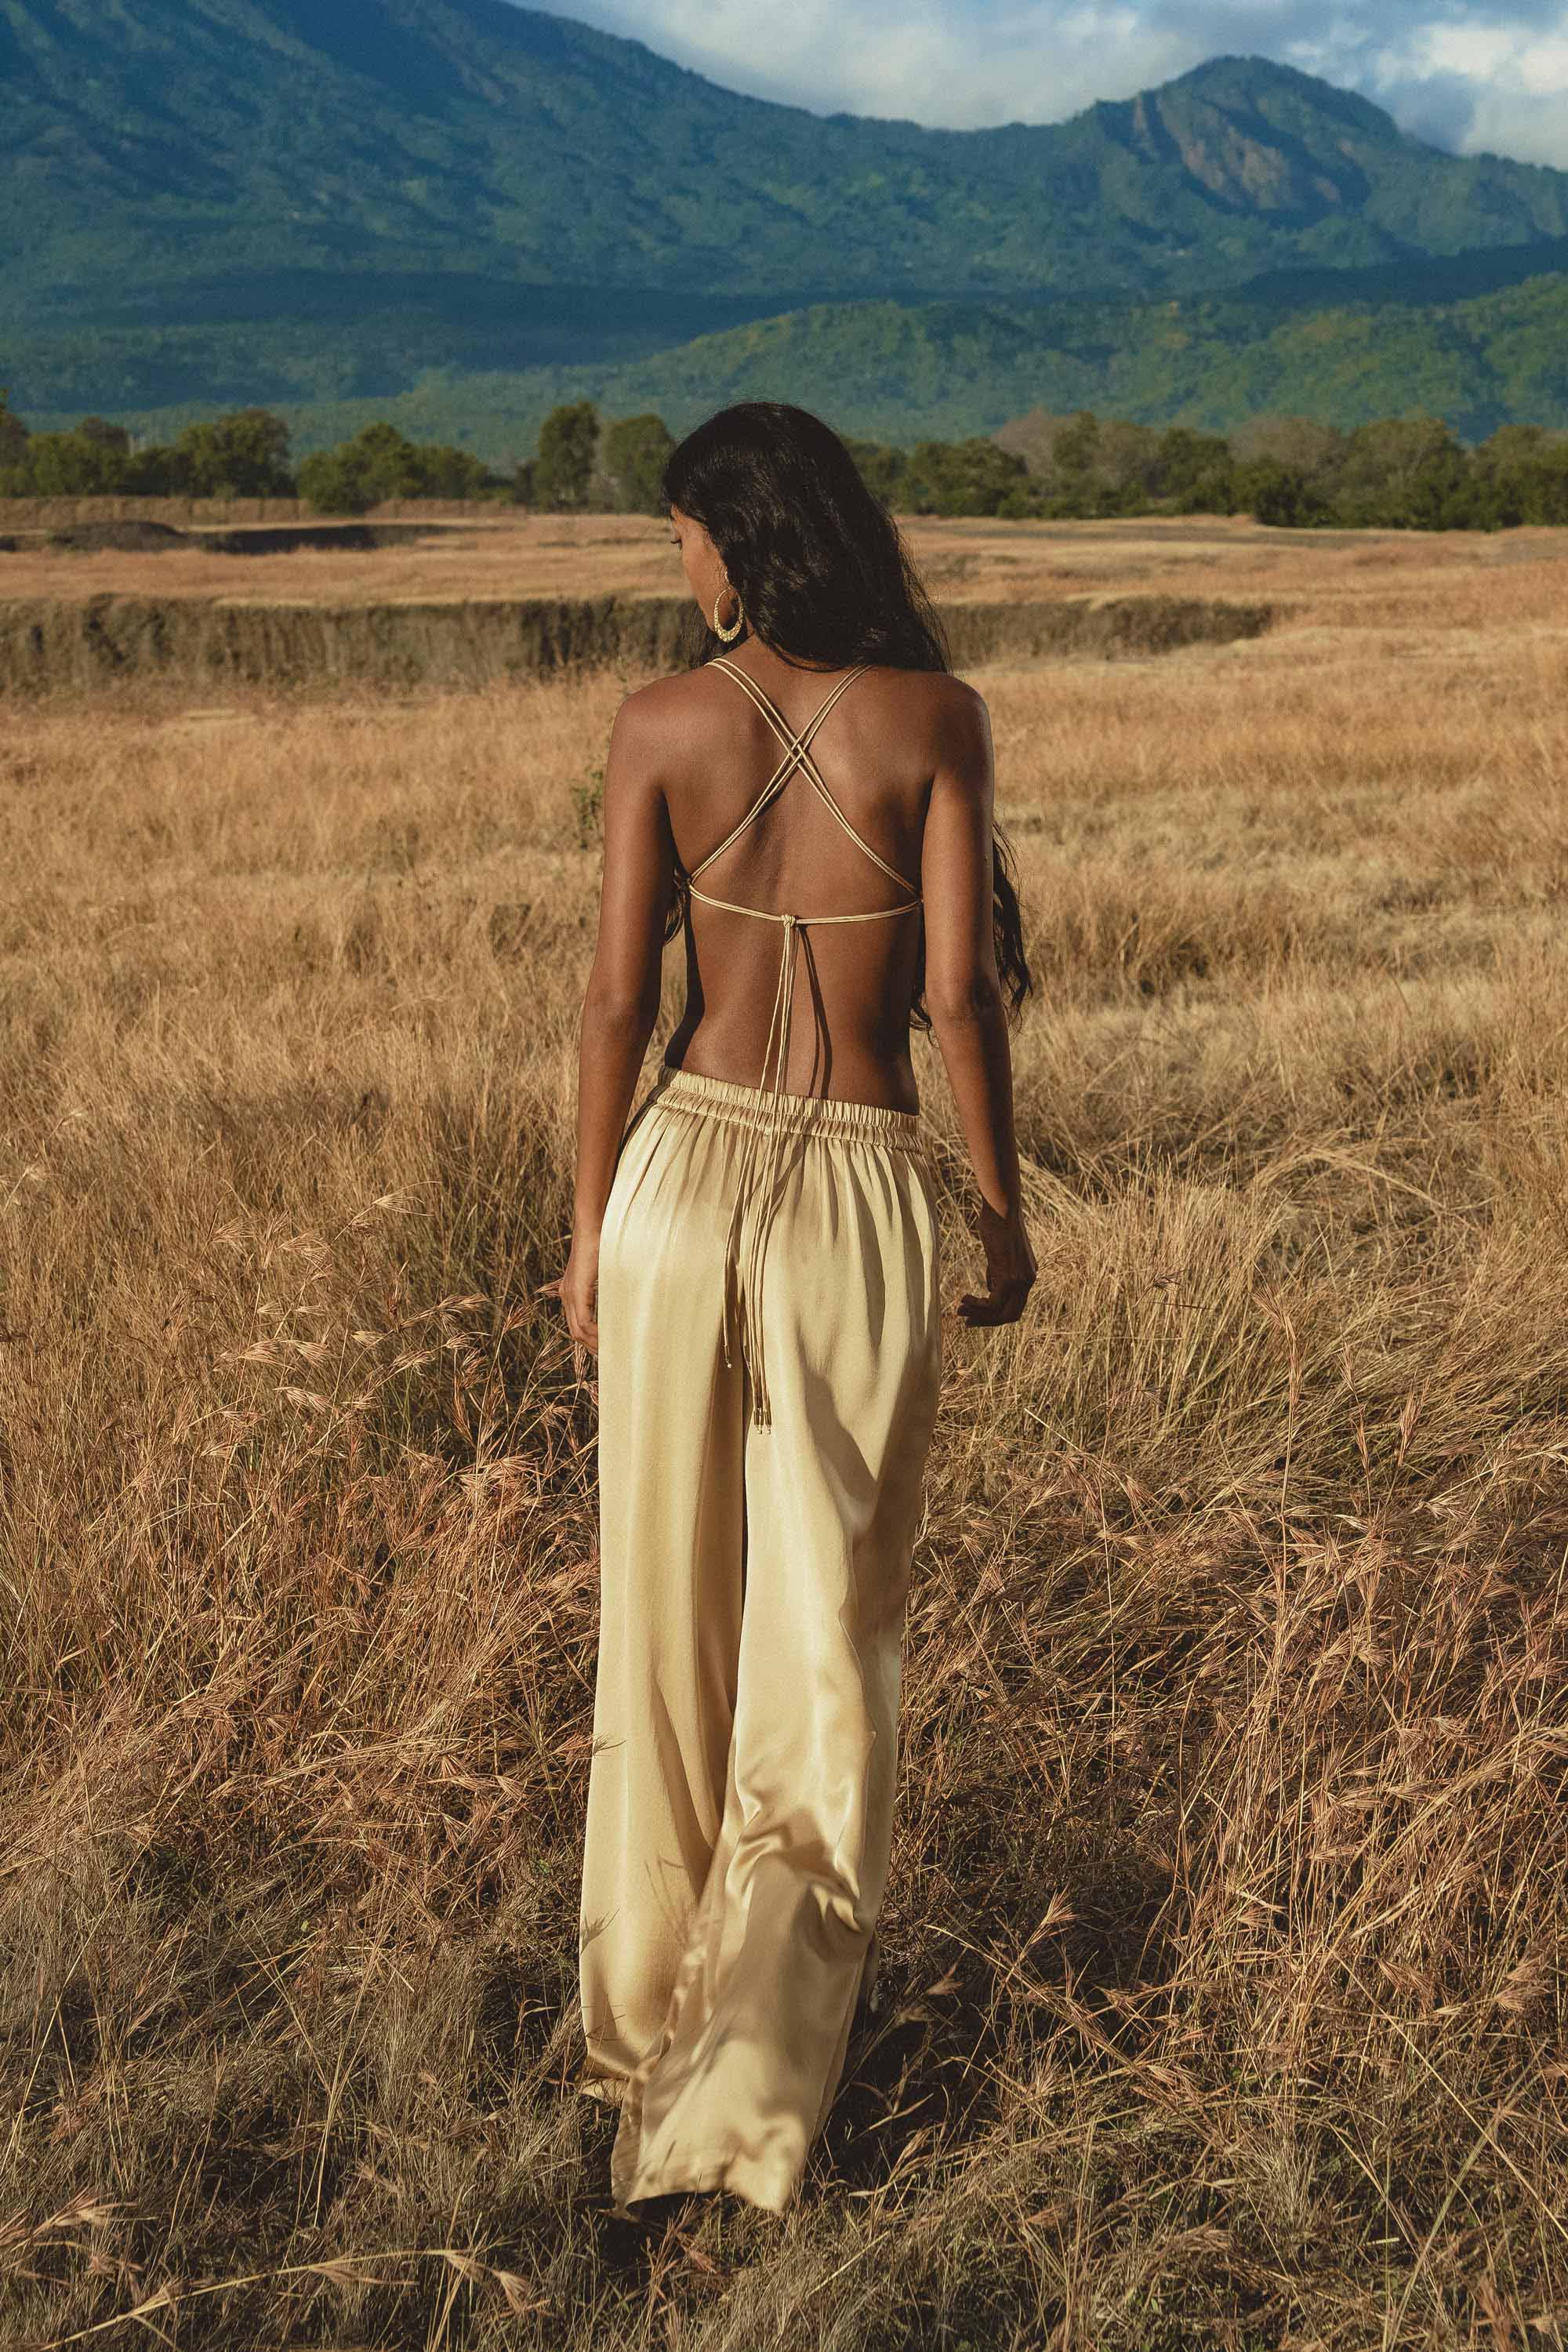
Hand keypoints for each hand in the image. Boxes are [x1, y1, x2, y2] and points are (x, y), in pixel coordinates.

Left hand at [542, 1229, 599, 1364]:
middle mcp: (567, 1295)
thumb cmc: (603, 1242)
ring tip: (609, 1354)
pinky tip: (606, 1339)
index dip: (590, 1339)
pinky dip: (594, 1333)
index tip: (606, 1349)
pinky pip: (583, 1321)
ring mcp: (569, 1293)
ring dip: (593, 1344)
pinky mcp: (576, 1291)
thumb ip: (608, 1285)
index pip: (578, 1324)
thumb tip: (626, 1295)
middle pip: (575, 1332)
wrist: (593, 1224)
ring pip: (577, 1330)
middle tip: (609, 1359)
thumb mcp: (605, 1270)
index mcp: (572, 1291)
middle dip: (591, 1347)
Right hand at [957, 1197, 1035, 1327]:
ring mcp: (1021, 1280)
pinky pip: (994, 1304)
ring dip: (978, 1315)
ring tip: (960, 1310)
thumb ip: (997, 1272)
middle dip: (987, 1321)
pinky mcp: (1010, 1277)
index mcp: (1027, 1274)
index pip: (1014, 1305)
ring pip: (1002, 1313)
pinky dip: (977, 1306)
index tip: (974, 1312)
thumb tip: (990, 1289)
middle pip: (1012, 1315)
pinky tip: (964, 1299)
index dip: (994, 1314)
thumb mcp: (997, 1252)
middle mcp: (1028, 1280)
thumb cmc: (996, 1223)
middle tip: (966, 1321)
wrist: (1002, 1208)